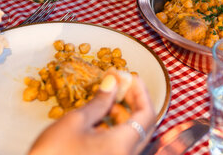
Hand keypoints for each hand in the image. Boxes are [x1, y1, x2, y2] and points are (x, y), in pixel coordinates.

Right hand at [29, 72, 155, 154]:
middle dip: (133, 102)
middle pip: (144, 126)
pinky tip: (98, 122)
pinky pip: (122, 147)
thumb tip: (112, 82)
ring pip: (133, 137)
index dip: (140, 92)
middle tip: (119, 86)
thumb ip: (99, 101)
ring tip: (106, 102)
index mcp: (124, 145)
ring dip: (124, 116)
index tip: (129, 77)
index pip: (147, 113)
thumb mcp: (74, 122)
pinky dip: (115, 131)